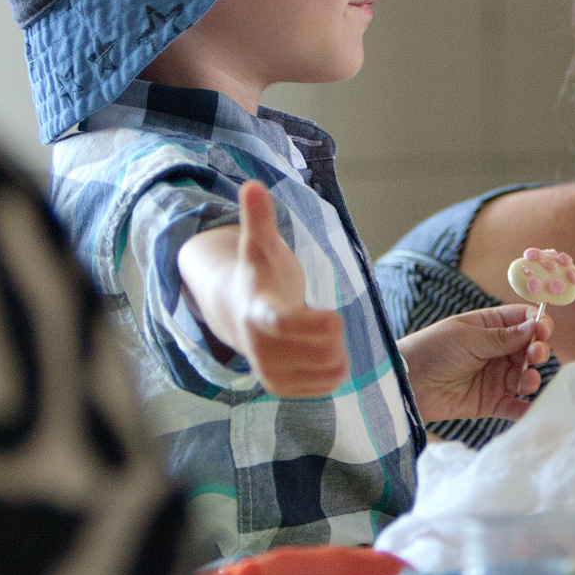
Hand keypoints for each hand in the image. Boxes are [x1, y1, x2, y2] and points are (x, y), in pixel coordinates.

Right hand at [181, 180, 348, 396]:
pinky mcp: (280, 388)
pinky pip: (326, 385)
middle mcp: (259, 347)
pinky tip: (321, 351)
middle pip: (318, 350)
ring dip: (336, 350)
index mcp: (258, 311)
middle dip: (334, 333)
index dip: (312, 326)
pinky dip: (334, 369)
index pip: (283, 324)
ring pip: (327, 369)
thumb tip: (251, 185)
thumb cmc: (259, 273)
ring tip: (321, 332)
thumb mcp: (259, 246)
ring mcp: (269, 372)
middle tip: (327, 316)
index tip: (338, 320)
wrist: (236, 311)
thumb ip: (258, 219)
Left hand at [400, 303, 552, 423]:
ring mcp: (495, 377)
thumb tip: (535, 326)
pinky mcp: (490, 402)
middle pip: (529, 349)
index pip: (523, 320)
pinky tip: (535, 408)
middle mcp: (496, 351)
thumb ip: (502, 337)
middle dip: (538, 351)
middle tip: (535, 354)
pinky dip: (526, 408)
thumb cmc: (432, 350)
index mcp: (489, 326)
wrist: (406, 383)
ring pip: (525, 377)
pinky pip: (514, 406)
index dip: (537, 324)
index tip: (542, 331)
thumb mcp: (468, 338)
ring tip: (526, 380)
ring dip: (532, 378)